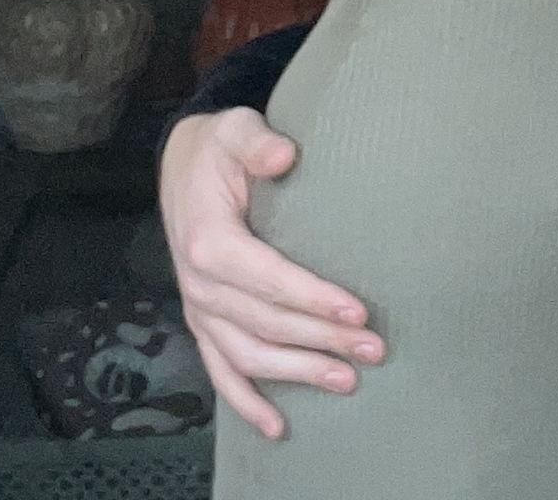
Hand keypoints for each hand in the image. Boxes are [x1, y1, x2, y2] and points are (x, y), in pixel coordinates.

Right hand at [160, 108, 382, 439]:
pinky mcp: (203, 320)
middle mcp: (200, 283)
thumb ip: (258, 142)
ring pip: (250, 355)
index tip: (358, 312)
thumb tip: (285, 156)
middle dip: (322, 341)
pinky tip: (276, 428)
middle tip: (374, 350)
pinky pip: (220, 370)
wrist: (183, 162)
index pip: (268, 280)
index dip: (313, 299)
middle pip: (267, 324)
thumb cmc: (220, 145)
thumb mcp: (236, 128)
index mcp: (210, 241)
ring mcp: (200, 308)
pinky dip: (245, 403)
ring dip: (298, 373)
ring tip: (348, 381)